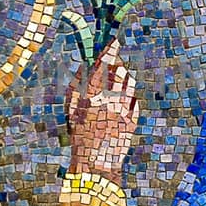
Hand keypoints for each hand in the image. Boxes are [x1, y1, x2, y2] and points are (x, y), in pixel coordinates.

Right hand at [67, 39, 139, 177]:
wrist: (96, 164)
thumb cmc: (79, 136)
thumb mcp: (71, 110)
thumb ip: (77, 86)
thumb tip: (85, 66)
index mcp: (92, 96)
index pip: (104, 66)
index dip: (110, 50)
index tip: (114, 41)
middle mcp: (110, 100)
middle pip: (119, 71)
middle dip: (116, 66)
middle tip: (111, 67)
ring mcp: (124, 109)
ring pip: (130, 83)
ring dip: (123, 80)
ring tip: (113, 89)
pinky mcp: (134, 118)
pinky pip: (134, 99)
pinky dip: (128, 97)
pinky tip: (118, 107)